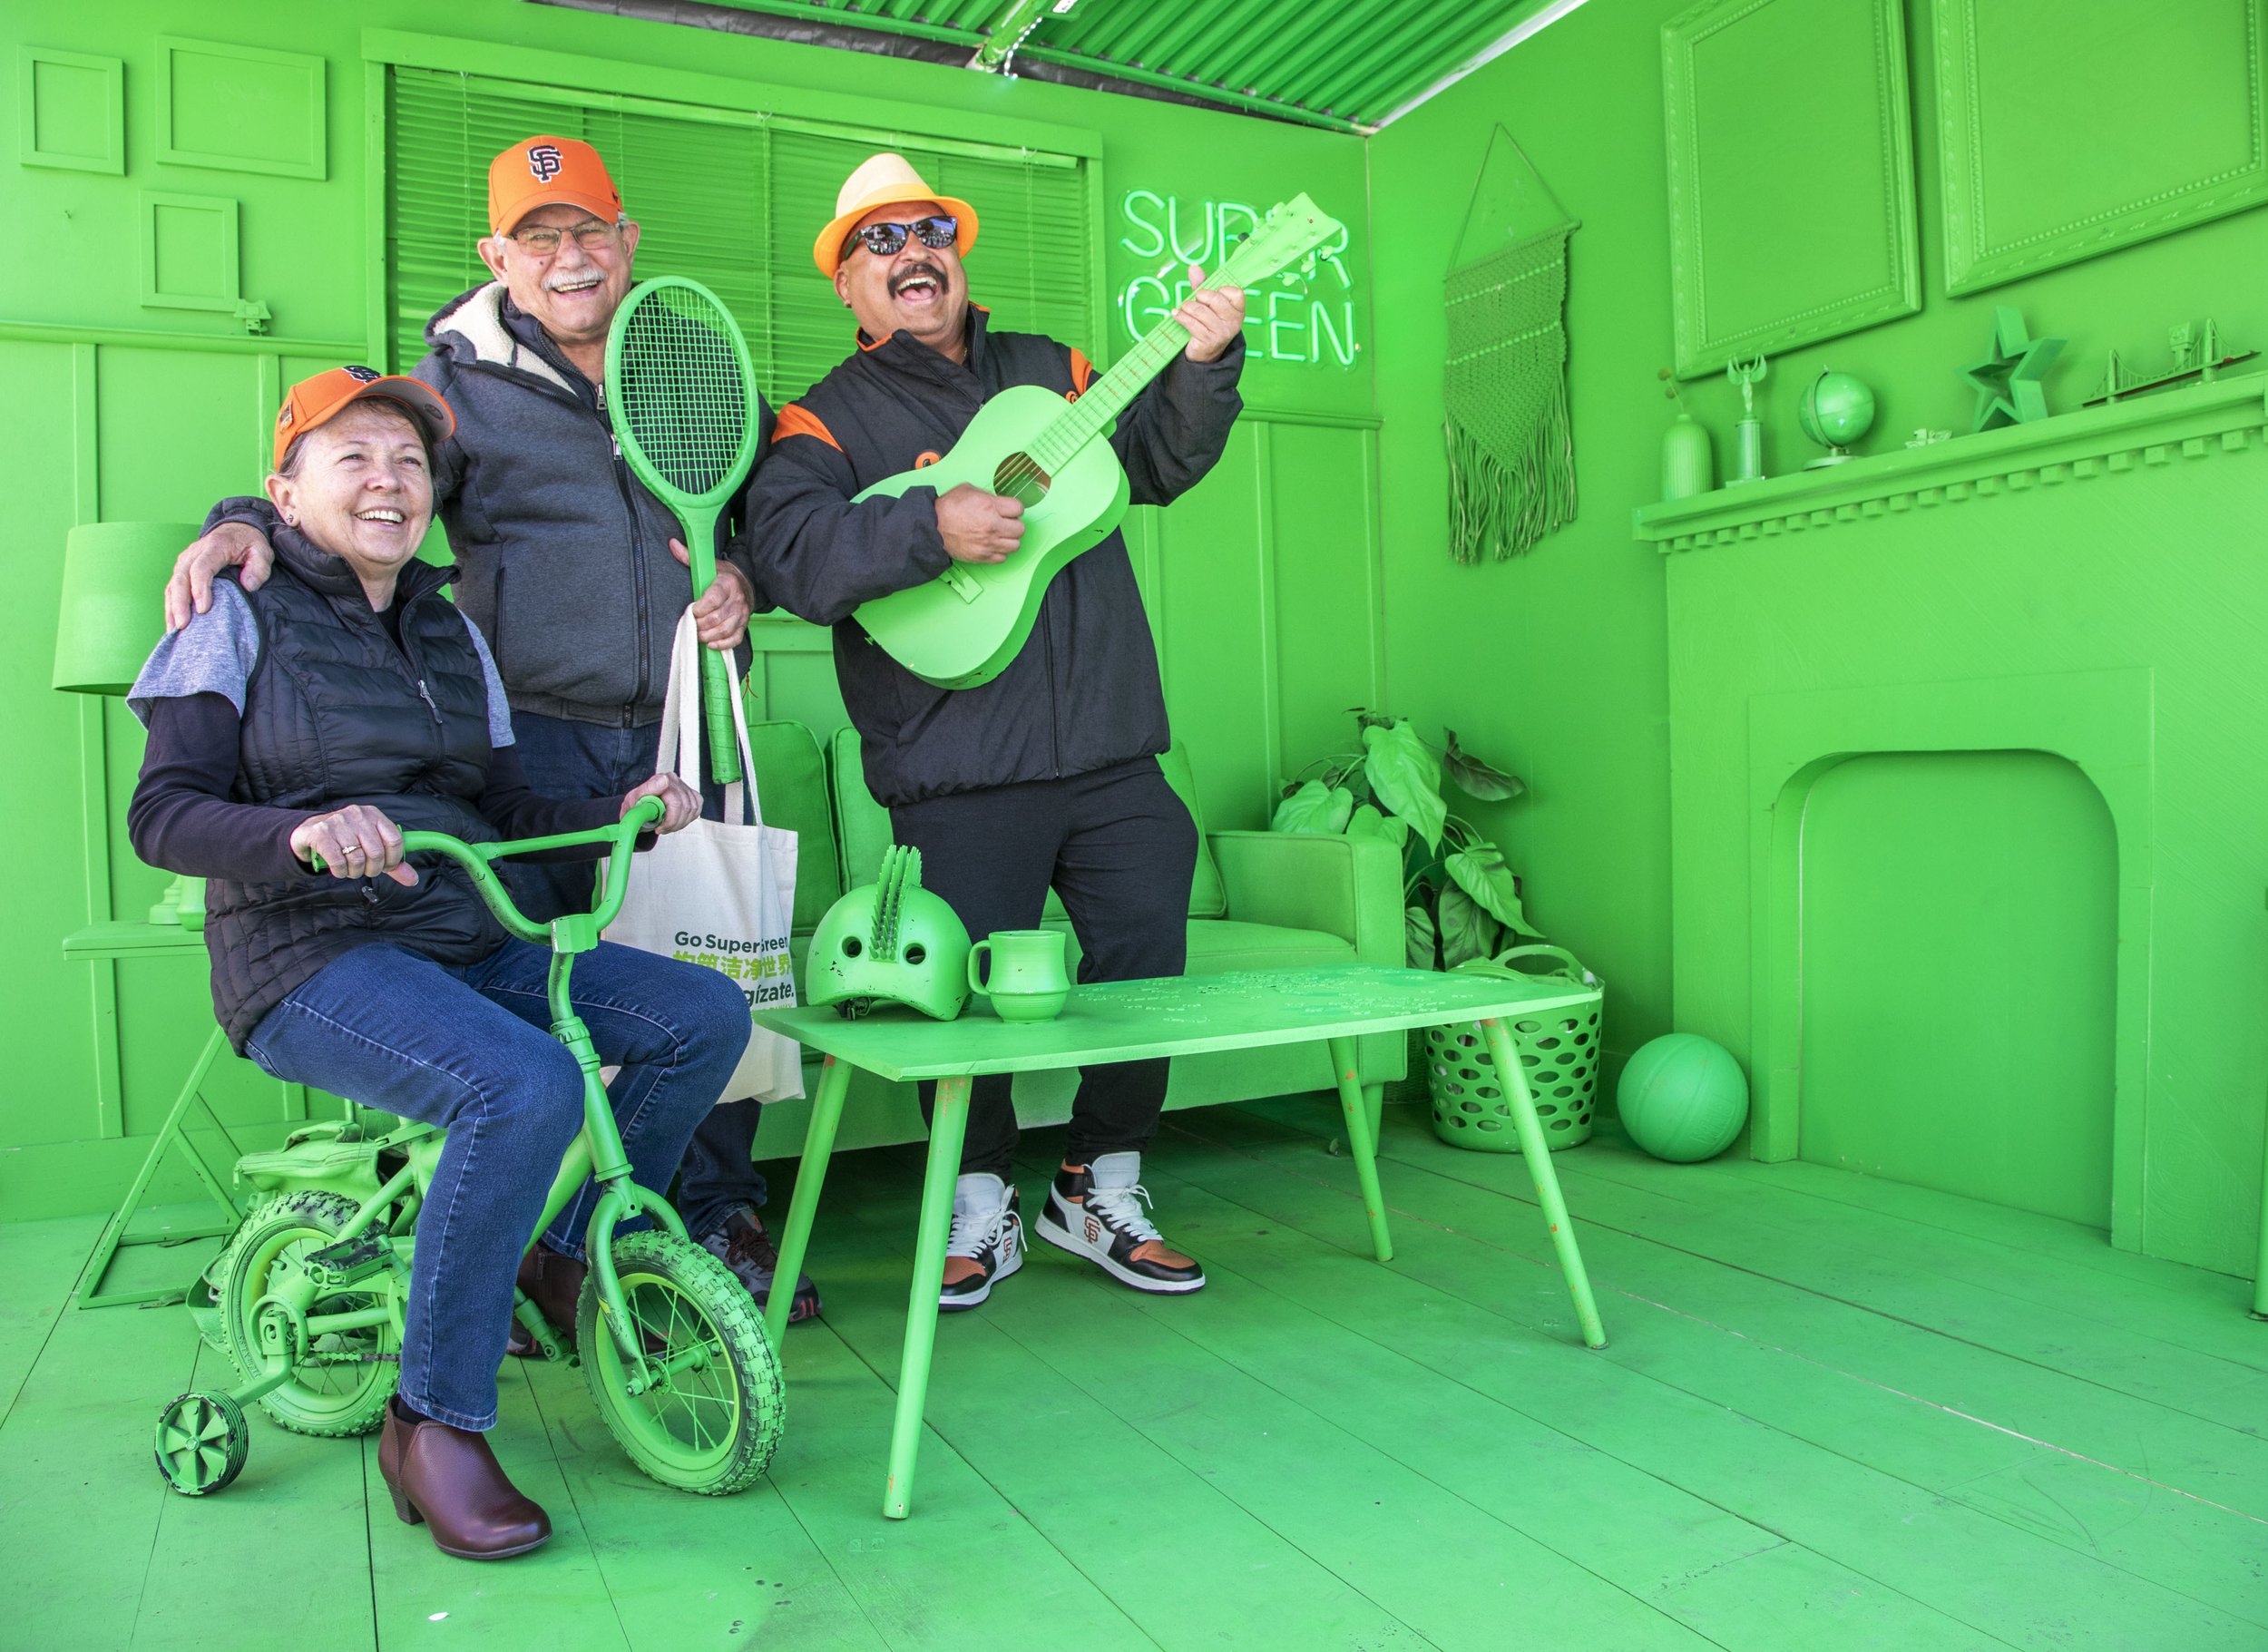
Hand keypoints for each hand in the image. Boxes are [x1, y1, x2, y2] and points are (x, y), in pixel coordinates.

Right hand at [165, 523, 274, 631]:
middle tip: (183, 625)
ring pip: (173, 584)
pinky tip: (172, 623)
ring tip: (174, 630)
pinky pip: (172, 588)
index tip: (203, 610)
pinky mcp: (182, 569)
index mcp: (214, 547)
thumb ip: (258, 568)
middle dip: (180, 603)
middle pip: (181, 578)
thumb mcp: (262, 551)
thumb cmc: (249, 543)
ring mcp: (185, 561)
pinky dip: (170, 605)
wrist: (236, 529)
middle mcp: (193, 552)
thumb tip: (248, 586)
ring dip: (171, 607)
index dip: (200, 589)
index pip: (201, 568)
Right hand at [291, 804, 415, 885]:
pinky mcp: (321, 833)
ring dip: (355, 872)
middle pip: (377, 853)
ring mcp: (338, 822)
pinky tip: (338, 869)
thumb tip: (413, 880)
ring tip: (350, 869)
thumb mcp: (371, 846)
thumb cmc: (346, 840)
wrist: (310, 831)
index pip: (395, 840)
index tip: (385, 867)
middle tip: (364, 870)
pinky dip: (340, 872)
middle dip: (373, 869)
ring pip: (357, 859)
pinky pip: (338, 862)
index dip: (393, 860)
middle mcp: (357, 814)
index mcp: (374, 815)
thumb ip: (393, 862)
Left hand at [623, 773, 700, 834]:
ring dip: (680, 823)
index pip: (676, 802)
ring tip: (667, 826)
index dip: (670, 819)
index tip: (659, 827)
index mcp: (660, 780)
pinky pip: (697, 809)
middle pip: (685, 808)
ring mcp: (683, 787)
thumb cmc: (636, 806)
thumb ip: (648, 788)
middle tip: (662, 829)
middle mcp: (674, 781)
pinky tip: (676, 821)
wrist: (639, 809)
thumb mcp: (633, 800)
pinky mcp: (691, 794)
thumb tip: (664, 780)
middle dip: (673, 824)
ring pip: (692, 810)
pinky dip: (688, 819)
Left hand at [671, 541, 752, 649]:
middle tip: (691, 624)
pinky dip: (722, 644)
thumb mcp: (709, 565)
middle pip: (717, 618)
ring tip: (698, 634)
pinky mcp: (743, 625)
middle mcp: (737, 600)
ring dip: (708, 636)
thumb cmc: (724, 576)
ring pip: (725, 630)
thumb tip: (672, 544)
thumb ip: (689, 557)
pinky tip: (711, 643)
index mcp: (728, 583)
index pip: (714, 599)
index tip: (691, 609)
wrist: (746, 583)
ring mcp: (742, 614)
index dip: (700, 608)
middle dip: (700, 624)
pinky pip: (735, 639)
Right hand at [934, 483, 1022, 563]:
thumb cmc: (947, 508)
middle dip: (1014, 524)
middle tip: (1005, 522)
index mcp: (990, 507)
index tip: (1009, 509)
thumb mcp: (968, 490)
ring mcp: (988, 543)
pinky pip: (1003, 557)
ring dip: (1009, 539)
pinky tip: (992, 544)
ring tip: (999, 534)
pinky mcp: (983, 556)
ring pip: (1015, 545)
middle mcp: (992, 526)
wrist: (932, 527)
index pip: (1019, 508)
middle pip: (1020, 529)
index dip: (1014, 508)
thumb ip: (988, 496)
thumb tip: (999, 502)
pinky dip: (1000, 551)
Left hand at [1176, 265, 1244, 362]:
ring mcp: (1222, 333)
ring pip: (1200, 310)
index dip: (1220, 290)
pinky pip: (1191, 322)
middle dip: (1200, 296)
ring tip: (1184, 308)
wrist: (1205, 354)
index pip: (1235, 293)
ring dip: (1188, 307)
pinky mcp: (1208, 341)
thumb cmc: (1207, 323)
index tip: (1212, 295)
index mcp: (1238, 311)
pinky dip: (1180, 316)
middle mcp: (1233, 322)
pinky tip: (1176, 314)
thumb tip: (1193, 267)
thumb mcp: (1208, 303)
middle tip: (1195, 301)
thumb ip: (1202, 285)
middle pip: (1215, 299)